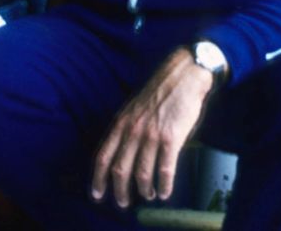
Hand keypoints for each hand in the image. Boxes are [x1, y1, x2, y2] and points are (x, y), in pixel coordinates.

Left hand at [91, 49, 213, 207]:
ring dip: (143, 190)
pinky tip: (164, 193)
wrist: (183, 77)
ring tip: (147, 196)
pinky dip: (164, 185)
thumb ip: (125, 128)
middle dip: (119, 191)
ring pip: (142, 172)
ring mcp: (152, 135)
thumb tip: (121, 152)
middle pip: (119, 169)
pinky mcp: (172, 138)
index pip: (102, 156)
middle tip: (123, 203)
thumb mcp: (133, 107)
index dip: (98, 178)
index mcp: (121, 123)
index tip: (97, 194)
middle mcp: (133, 130)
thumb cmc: (159, 92)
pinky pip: (165, 169)